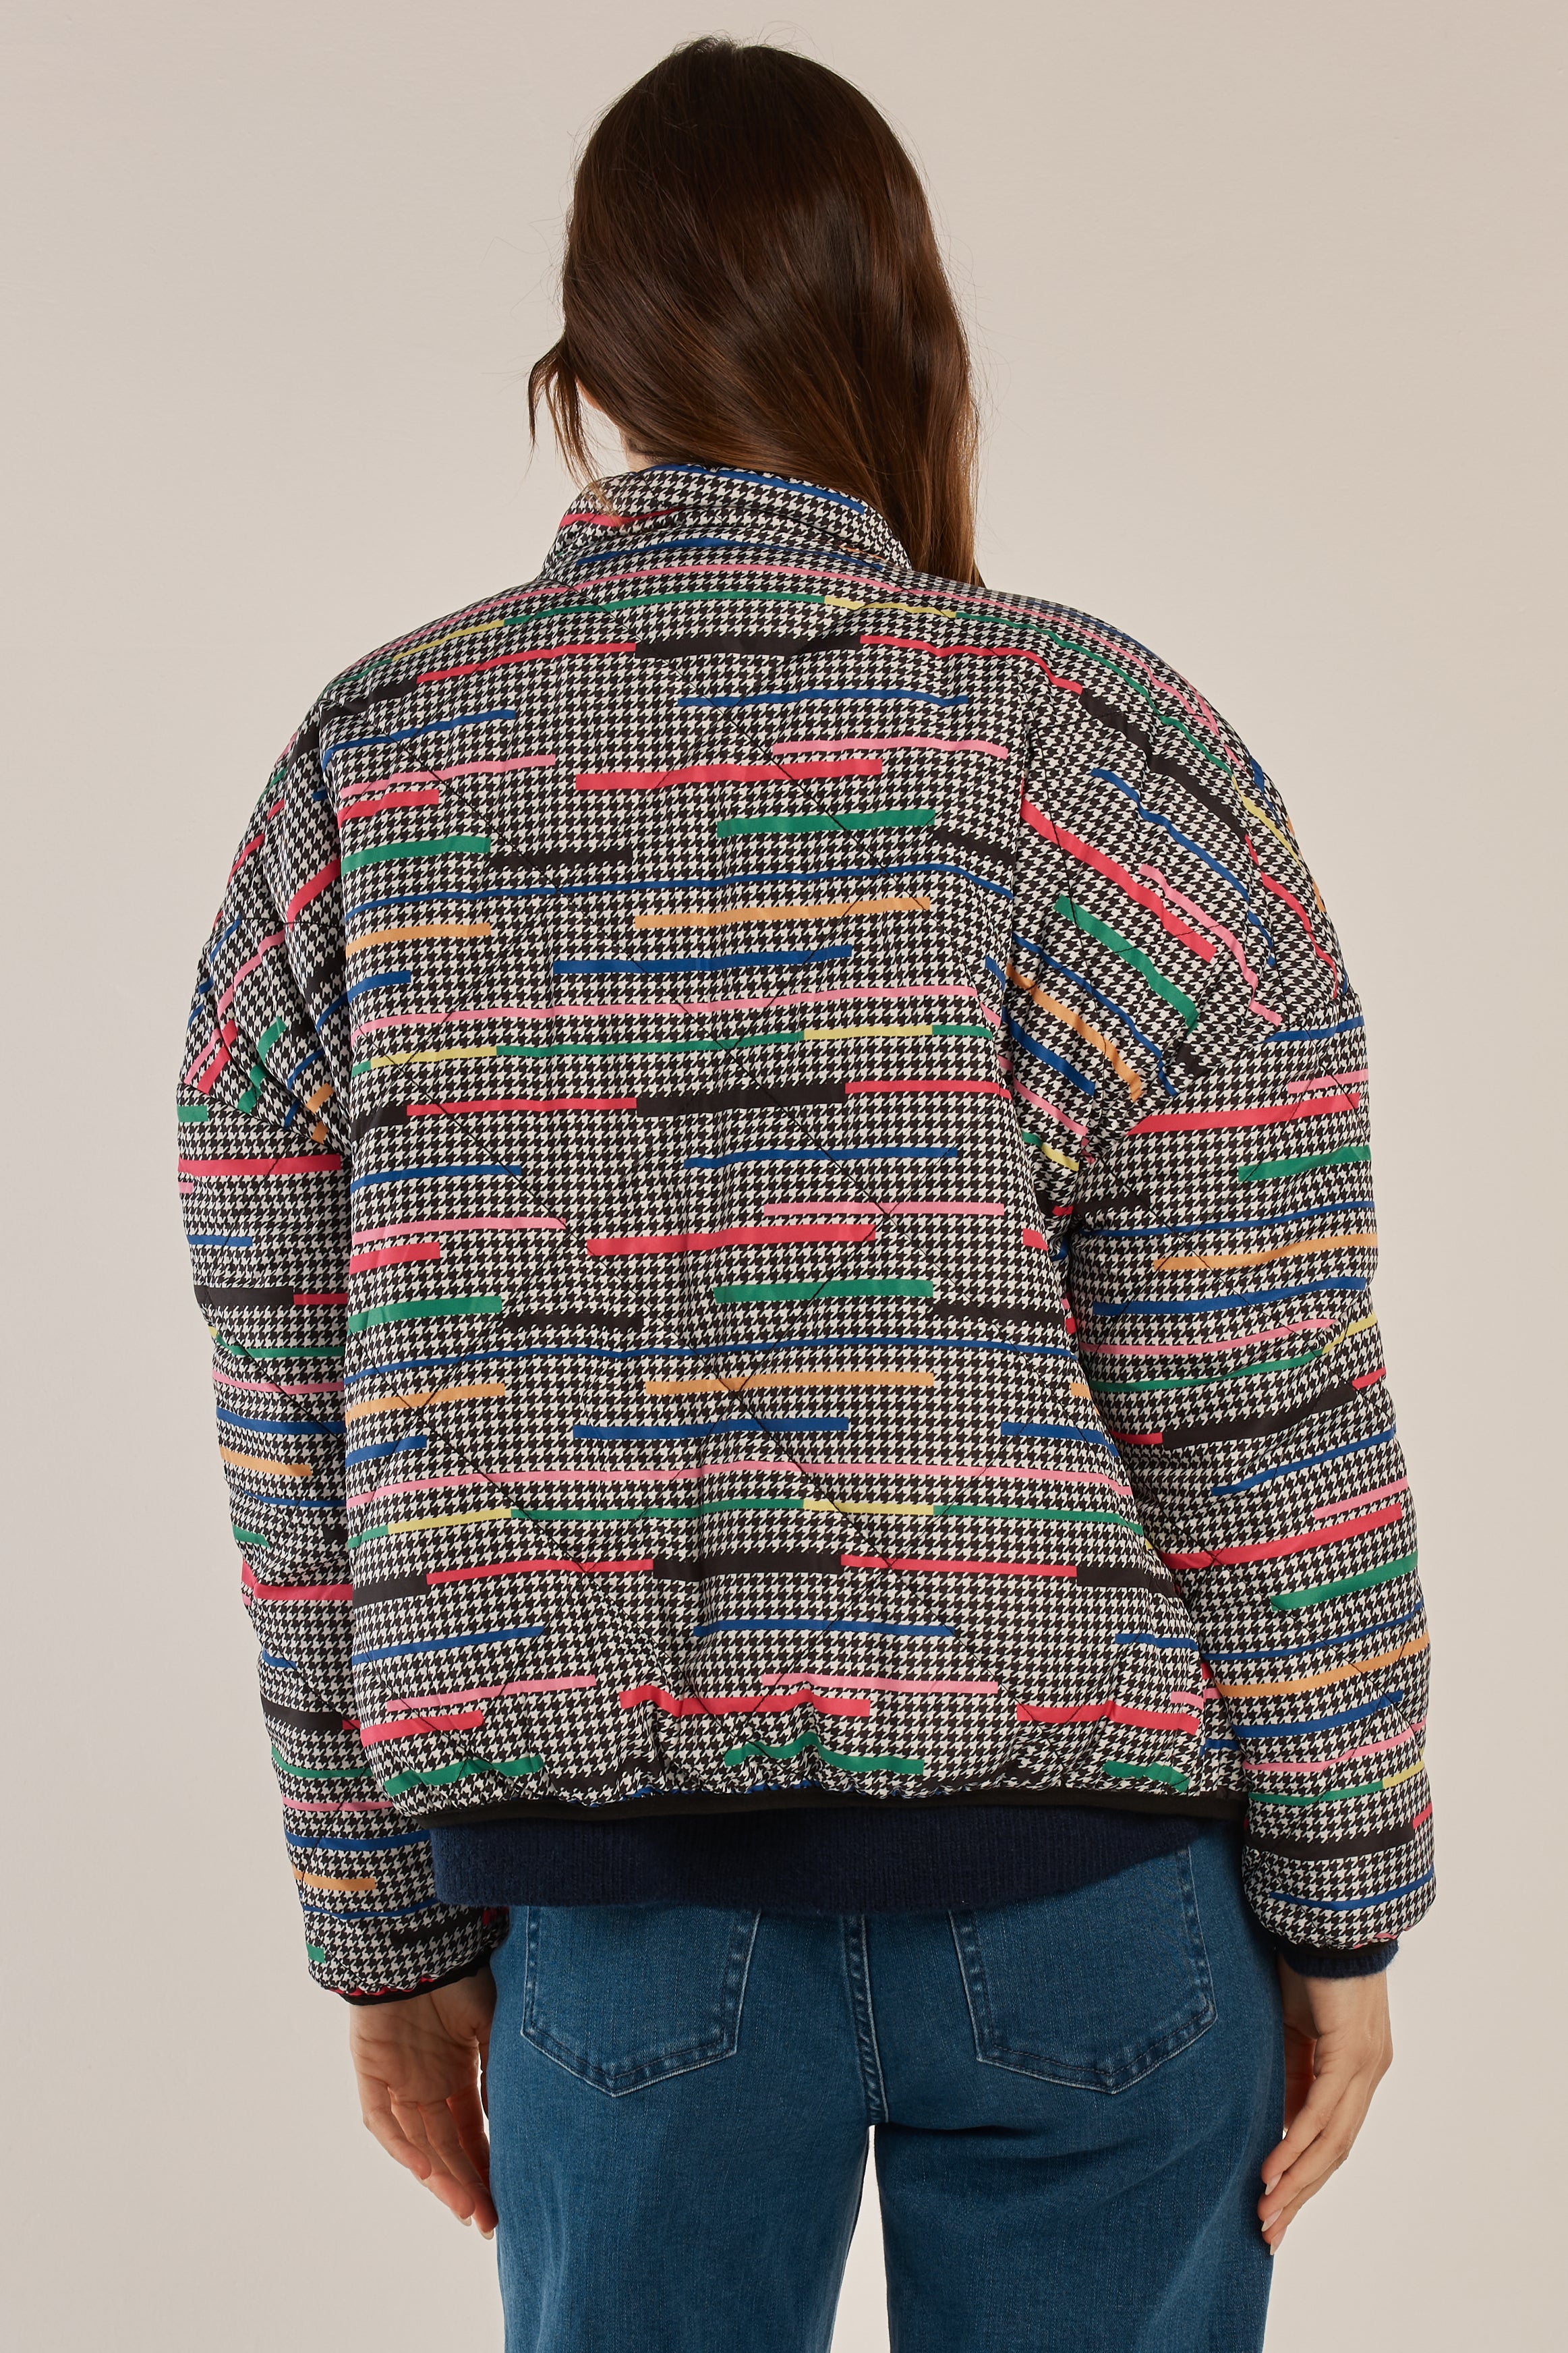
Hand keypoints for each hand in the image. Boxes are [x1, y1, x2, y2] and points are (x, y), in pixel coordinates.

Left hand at [349, 1965, 497, 2235]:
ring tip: (468, 2210)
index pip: (470, 2133)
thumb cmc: (461, 1975)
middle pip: (446, 2148)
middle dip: (468, 2186)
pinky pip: (383, 2121)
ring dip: (442, 2179)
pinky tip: (426, 2173)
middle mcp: (425, 2085)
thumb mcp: (494, 2026)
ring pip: (418, 2145)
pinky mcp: (371, 2075)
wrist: (419, 1942)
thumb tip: (516, 2120)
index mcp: (455, 2073)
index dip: (487, 2166)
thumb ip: (499, 2072)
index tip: (508, 2199)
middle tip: (489, 2221)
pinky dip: (403, 2148)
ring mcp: (396, 2083)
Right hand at [1258, 1960, 1392, 2249]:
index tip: (1271, 2207)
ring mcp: (1364, 2065)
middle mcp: (1367, 2073)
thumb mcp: (1287, 2027)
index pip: (1329, 2137)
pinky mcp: (1351, 2053)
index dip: (1301, 2176)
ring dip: (1296, 2183)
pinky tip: (1274, 2170)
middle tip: (1269, 2232)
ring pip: (1332, 2142)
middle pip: (1334, 2153)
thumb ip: (1287, 2069)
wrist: (1323, 1915)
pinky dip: (1297, 2145)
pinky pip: (1323, 2112)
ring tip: (1266, 2213)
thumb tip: (1271, 2118)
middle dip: (1299, 2196)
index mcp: (1353, 2068)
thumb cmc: (1303, 1961)